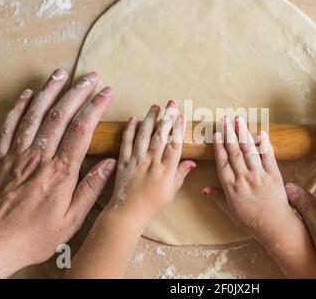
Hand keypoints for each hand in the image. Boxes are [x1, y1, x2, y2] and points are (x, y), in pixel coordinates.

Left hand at [0, 69, 115, 277]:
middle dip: (77, 92)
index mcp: (60, 172)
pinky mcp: (1, 159)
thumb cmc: (35, 235)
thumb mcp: (71, 220)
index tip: (106, 92)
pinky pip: (9, 127)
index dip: (95, 107)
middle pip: (59, 116)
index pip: (81, 130)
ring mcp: (18, 156)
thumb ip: (91, 189)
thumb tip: (110, 164)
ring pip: (35, 115)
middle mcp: (39, 158)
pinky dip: (18, 108)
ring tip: (60, 74)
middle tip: (90, 77)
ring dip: (49, 92)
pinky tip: (27, 95)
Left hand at [106, 100, 195, 226]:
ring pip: (143, 136)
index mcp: (165, 171)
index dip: (178, 130)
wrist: (127, 213)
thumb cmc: (151, 205)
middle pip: (160, 136)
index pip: (174, 146)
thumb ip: (181, 175)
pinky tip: (133, 119)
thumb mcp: (171, 192)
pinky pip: (126, 143)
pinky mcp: (123, 162)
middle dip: (166, 118)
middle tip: (171, 103)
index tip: (181, 116)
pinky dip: (129, 130)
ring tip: (155, 106)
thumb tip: (192, 162)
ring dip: (150, 119)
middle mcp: (151, 163)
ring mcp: (136, 161)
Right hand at [203, 116, 289, 239]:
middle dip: (229, 134)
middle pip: (235, 152)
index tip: (216, 133)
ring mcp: (260, 176)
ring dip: (243, 134)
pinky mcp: (274, 175)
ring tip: (239, 120)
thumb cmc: (251, 221)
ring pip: (249, 151)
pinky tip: (260, 132)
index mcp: (232, 187)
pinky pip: (268, 156)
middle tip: (225, 120)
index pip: (223, 162)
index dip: (219, 146)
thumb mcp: (230, 211)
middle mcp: (244, 178)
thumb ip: (217, 197)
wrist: (275, 226)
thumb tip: (203, 189)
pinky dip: (264, 144)